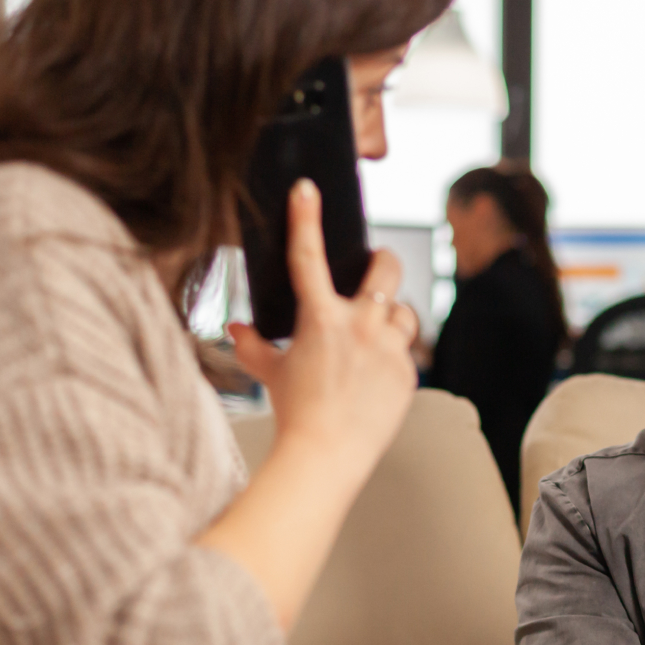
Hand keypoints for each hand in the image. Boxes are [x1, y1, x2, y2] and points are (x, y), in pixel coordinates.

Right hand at [229, 179, 418, 483]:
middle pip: (386, 267)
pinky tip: (377, 374)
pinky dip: (393, 355)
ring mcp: (389, 347)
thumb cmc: (295, 414)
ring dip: (391, 317)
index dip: (305, 217)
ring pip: (404, 311)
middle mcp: (360, 325)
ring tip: (375, 335)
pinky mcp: (409, 371)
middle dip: (382, 260)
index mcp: (319, 318)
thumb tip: (236, 328)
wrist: (326, 456)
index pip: (308, 256)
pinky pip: (408, 350)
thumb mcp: (270, 374)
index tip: (306, 188)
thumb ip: (255, 346)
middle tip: (375, 264)